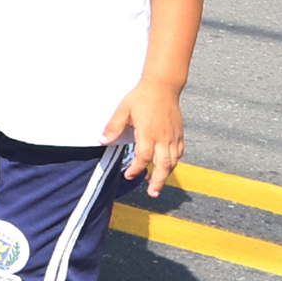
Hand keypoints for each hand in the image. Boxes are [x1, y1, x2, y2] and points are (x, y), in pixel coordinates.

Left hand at [107, 80, 184, 194]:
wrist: (163, 86)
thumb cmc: (141, 97)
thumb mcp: (123, 110)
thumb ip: (113, 127)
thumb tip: (102, 140)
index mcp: (148, 133)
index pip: (143, 157)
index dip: (137, 169)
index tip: (129, 175)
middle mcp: (163, 137)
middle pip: (163, 165)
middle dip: (158, 181)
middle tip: (152, 193)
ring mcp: (173, 136)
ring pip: (173, 161)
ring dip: (166, 174)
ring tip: (158, 185)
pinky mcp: (179, 133)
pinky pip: (179, 152)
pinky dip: (174, 162)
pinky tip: (168, 166)